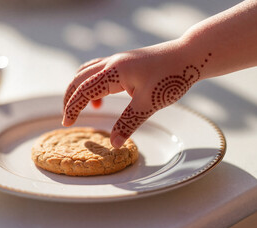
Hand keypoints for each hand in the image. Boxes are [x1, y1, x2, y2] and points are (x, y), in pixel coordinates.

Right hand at [62, 40, 210, 147]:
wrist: (189, 55)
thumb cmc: (171, 77)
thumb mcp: (149, 104)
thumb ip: (128, 123)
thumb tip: (114, 143)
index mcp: (114, 72)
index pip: (84, 90)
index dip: (72, 107)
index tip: (66, 123)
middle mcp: (112, 63)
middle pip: (79, 79)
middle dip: (70, 98)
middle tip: (68, 117)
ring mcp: (118, 61)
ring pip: (87, 73)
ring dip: (80, 90)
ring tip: (83, 108)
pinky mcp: (125, 63)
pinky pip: (99, 71)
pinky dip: (93, 85)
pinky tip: (103, 99)